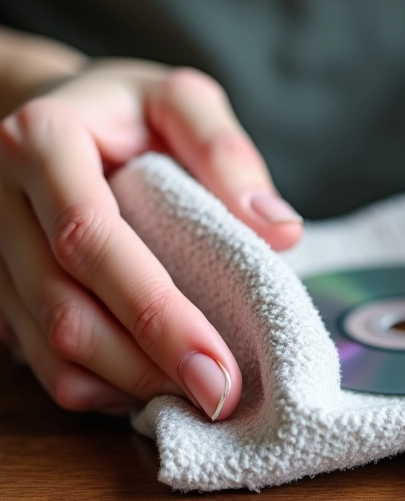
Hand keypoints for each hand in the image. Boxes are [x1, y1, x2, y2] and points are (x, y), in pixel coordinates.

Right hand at [0, 59, 302, 418]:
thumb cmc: (126, 112)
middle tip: (221, 399)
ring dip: (125, 387)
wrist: (51, 116)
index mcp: (42, 145)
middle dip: (149, 369)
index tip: (218, 367)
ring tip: (193, 397)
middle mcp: (0, 204)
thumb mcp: (179, 101)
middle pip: (66, 311)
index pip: (91, 241)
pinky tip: (150, 387)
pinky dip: (99, 389)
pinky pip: (41, 363)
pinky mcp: (2, 294)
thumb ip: (226, 152)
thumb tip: (280, 230)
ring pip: (49, 350)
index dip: (156, 313)